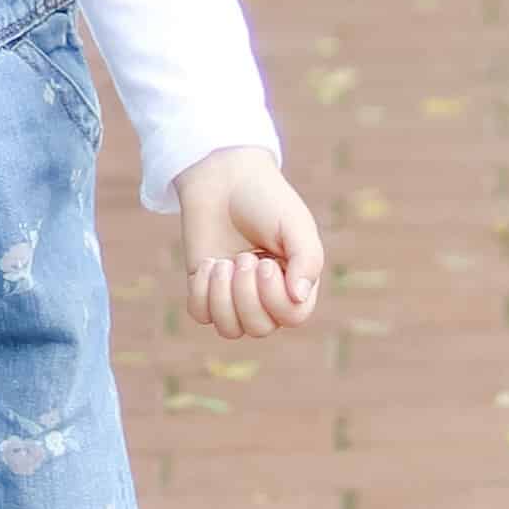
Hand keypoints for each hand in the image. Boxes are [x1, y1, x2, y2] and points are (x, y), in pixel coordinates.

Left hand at [175, 147, 323, 337]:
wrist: (224, 180)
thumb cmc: (266, 201)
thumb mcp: (295, 224)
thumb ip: (307, 259)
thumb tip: (299, 298)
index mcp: (296, 282)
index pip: (293, 317)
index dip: (275, 298)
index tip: (266, 262)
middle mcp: (266, 296)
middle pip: (260, 328)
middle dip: (246, 295)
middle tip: (244, 257)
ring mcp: (234, 296)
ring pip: (229, 329)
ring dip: (223, 296)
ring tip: (223, 263)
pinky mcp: (205, 289)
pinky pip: (201, 315)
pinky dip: (202, 291)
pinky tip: (209, 264)